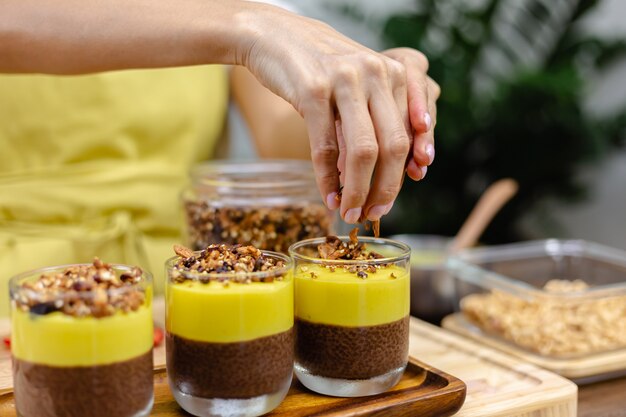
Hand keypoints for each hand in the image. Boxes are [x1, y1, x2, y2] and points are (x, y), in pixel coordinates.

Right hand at [240, 4, 435, 222]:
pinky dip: (327, 180)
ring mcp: (344, 82)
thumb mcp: (359, 84)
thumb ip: (378, 119)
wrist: (276, 37)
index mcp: (393, 73)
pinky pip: (325, 148)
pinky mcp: (312, 92)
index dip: (413, 161)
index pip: (413, 128)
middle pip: (394, 145)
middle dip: (387, 188)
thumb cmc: (321, 68)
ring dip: (358, 191)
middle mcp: (375, 74)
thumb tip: (391, 173)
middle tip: (377, 212)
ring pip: (363, 152)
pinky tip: (329, 196)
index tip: (412, 183)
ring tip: (351, 212)